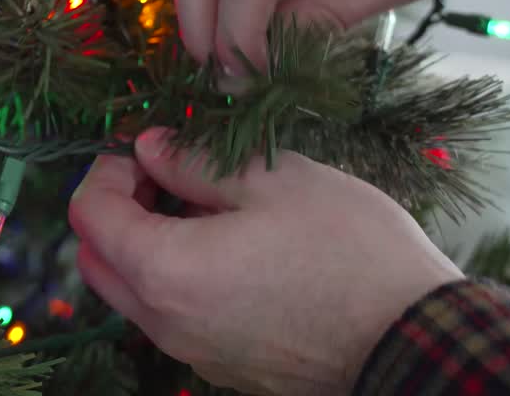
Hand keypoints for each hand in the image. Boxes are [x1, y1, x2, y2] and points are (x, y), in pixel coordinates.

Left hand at [69, 128, 462, 394]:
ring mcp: (193, 351)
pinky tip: (229, 242)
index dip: (106, 167)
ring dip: (146, 241)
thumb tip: (148, 147)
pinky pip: (172, 315)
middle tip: (165, 170)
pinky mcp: (222, 365)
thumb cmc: (352, 253)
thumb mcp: (273, 180)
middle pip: (98, 257)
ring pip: (132, 290)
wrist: (420, 341)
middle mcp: (165, 322)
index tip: (145, 144)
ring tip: (206, 202)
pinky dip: (176, 274)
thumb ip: (195, 160)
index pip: (89, 213)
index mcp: (165, 272)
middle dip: (117, 206)